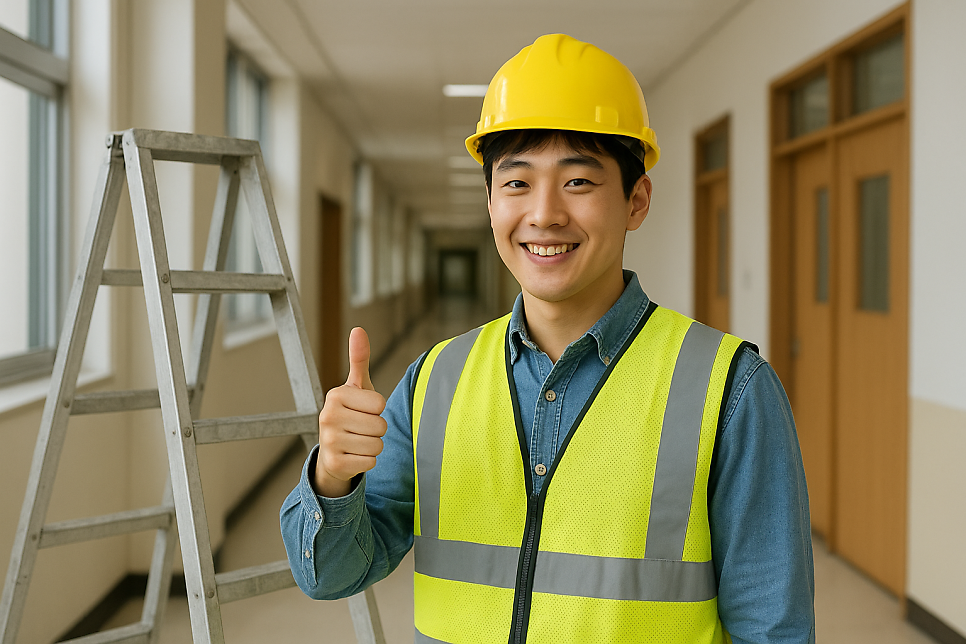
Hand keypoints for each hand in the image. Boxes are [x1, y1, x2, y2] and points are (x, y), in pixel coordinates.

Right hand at [314, 327, 386, 497]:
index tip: (363, 410)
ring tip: (358, 440)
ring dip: (374, 445)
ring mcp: (329, 442)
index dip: (378, 409)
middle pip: (380, 426)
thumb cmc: (351, 413)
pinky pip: (370, 462)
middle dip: (377, 429)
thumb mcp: (357, 387)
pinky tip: (354, 455)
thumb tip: (358, 329)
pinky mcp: (334, 464)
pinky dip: (367, 460)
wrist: (333, 450)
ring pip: (377, 445)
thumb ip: (359, 359)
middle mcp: (328, 417)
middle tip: (362, 428)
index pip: (380, 404)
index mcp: (336, 395)